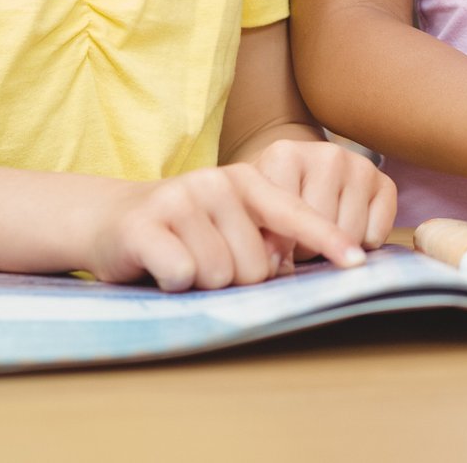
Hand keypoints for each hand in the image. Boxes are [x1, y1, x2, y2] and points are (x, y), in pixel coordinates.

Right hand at [86, 164, 366, 291]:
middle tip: (205, 261)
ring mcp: (181, 200)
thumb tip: (288, 265)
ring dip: (203, 284)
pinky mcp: (145, 225)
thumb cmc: (183, 231)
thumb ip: (265, 239)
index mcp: (247, 181)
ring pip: (220, 275)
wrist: (109, 218)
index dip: (328, 241)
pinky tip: (161, 266)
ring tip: (182, 260)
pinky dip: (175, 282)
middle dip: (235, 279)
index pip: (296, 216)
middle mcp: (217, 183)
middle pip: (255, 266)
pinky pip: (184, 274)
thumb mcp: (230, 225)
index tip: (357, 263)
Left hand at [247, 137, 396, 250]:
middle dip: (309, 248)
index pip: (290, 221)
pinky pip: (376, 235)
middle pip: (323, 230)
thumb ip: (260, 237)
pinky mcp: (385, 182)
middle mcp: (328, 154)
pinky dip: (363, 244)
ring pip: (351, 236)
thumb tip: (282, 264)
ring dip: (336, 248)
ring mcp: (360, 165)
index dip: (283, 248)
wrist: (295, 172)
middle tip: (298, 239)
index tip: (276, 254)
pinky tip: (347, 228)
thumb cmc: (268, 200)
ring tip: (320, 233)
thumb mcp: (251, 213)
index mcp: (286, 155)